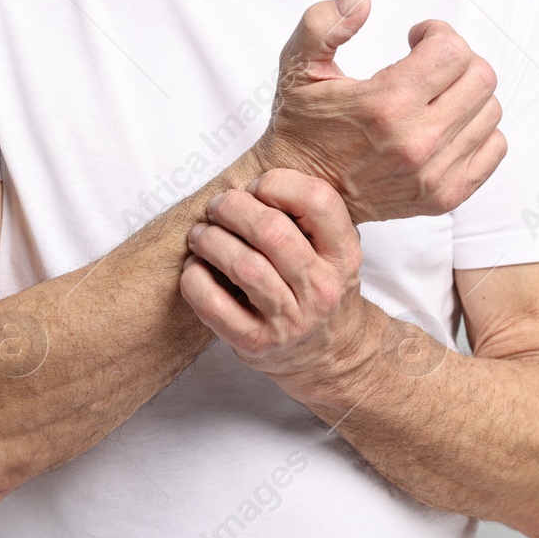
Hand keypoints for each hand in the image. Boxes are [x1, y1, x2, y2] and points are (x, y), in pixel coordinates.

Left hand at [179, 169, 374, 395]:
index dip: (277, 183)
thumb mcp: (332, 251)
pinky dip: (195, 280)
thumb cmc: (318, 289)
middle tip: (217, 206)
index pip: (318, 200)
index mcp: (343, 256)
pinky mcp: (257, 343)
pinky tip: (194, 268)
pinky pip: (215, 306)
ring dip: (211, 241)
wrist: (330, 355)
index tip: (256, 188)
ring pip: (243, 266)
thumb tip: (248, 182)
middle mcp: (322, 289)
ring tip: (200, 234)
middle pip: (271, 231)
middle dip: (233, 208)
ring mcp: (291, 321)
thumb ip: (304, 216)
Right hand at [252, 0, 506, 223]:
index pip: (453, 50)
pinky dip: (478, 129)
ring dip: (466, 94)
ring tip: (434, 96)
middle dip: (457, 59)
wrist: (301, 191)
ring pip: (490, 110)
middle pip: (481, 77)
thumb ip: (322, 24)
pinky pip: (496, 147)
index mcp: (384, 104)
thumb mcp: (297, 67)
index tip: (416, 39)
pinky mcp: (446, 196)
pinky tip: (446, 125)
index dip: (437, 33)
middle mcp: (415, 142)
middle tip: (428, 64)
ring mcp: (434, 173)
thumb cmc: (302, 126)